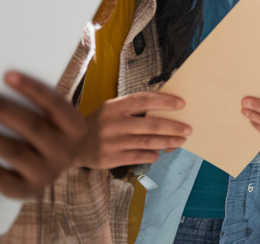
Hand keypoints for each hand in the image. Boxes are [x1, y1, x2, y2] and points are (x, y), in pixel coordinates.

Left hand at [0, 71, 86, 198]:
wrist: (52, 168)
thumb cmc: (45, 130)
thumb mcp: (51, 119)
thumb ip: (34, 105)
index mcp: (75, 127)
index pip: (55, 104)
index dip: (32, 89)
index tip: (6, 75)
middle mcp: (65, 152)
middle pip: (29, 126)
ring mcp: (46, 174)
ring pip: (9, 150)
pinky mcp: (24, 190)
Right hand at [75, 91, 190, 169]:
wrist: (71, 145)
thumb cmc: (99, 124)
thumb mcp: (110, 109)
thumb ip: (132, 108)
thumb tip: (164, 109)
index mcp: (113, 107)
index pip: (144, 100)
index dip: (165, 101)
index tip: (182, 104)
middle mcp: (113, 123)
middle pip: (151, 124)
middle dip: (173, 127)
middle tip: (188, 129)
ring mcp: (111, 142)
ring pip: (148, 142)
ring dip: (168, 142)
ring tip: (181, 141)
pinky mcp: (110, 159)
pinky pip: (138, 156)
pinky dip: (152, 155)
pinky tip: (159, 153)